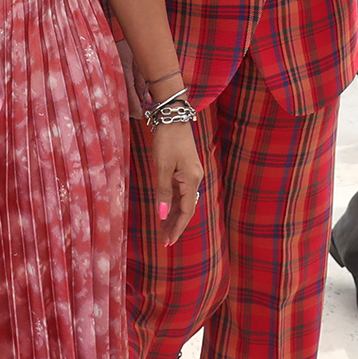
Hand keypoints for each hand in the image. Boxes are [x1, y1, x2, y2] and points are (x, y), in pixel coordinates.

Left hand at [148, 117, 204, 246]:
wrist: (173, 117)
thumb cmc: (167, 140)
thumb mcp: (162, 167)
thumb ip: (163, 192)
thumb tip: (161, 214)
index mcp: (192, 179)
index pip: (186, 211)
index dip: (177, 227)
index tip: (168, 241)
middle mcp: (195, 178)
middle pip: (186, 208)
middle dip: (176, 225)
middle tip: (165, 241)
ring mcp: (191, 173)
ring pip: (183, 200)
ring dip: (174, 215)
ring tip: (164, 230)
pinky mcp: (186, 168)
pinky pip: (181, 191)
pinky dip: (173, 203)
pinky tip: (166, 211)